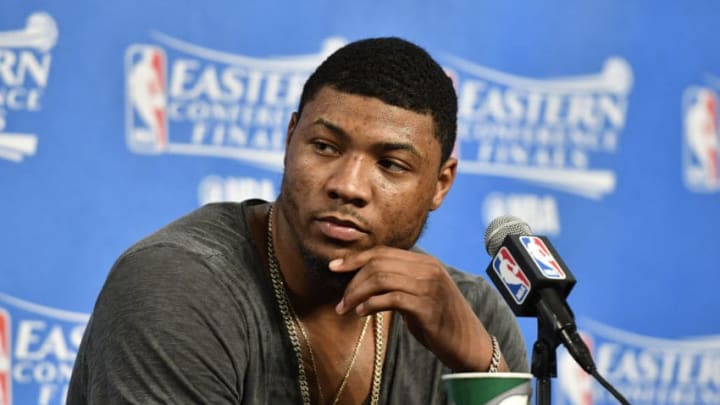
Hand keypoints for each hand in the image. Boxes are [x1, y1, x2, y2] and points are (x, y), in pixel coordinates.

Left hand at [330, 246, 506, 371]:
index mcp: (425, 262)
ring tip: (346, 309)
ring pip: (381, 279)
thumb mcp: (419, 293)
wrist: (467, 342)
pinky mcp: (427, 306)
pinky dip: (370, 305)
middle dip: (353, 281)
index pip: (382, 252)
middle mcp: (428, 269)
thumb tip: (364, 279)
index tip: (334, 267)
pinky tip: (361, 313)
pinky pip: (390, 299)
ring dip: (356, 295)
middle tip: (340, 301)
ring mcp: (429, 286)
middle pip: (378, 264)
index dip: (355, 258)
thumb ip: (399, 281)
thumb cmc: (439, 320)